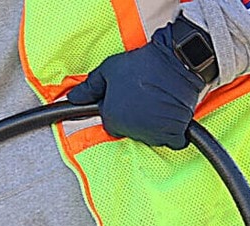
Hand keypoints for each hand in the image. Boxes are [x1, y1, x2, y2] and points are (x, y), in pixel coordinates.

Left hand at [61, 23, 207, 149]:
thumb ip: (89, 87)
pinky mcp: (173, 134)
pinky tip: (171, 114)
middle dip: (132, 115)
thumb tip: (72, 98)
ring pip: (149, 134)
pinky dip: (172, 132)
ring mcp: (153, 134)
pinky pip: (171, 141)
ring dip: (151, 123)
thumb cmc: (143, 64)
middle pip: (128, 129)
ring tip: (157, 99)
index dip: (115, 107)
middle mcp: (130, 130)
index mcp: (112, 118)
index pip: (109, 121)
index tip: (124, 95)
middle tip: (142, 94)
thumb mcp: (108, 70)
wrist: (177, 61)